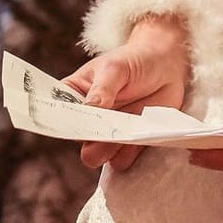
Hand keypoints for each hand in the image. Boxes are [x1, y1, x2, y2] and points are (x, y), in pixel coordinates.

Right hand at [64, 15, 190, 171]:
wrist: (166, 67)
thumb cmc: (134, 61)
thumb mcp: (115, 68)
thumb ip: (102, 89)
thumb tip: (88, 109)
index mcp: (74, 95)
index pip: (56, 113)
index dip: (57, 120)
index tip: (68, 122)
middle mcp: (87, 119)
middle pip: (75, 138)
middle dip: (87, 137)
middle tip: (104, 126)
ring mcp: (107, 134)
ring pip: (95, 155)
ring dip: (106, 149)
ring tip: (124, 132)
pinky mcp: (127, 146)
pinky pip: (120, 161)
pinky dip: (128, 154)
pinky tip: (139, 137)